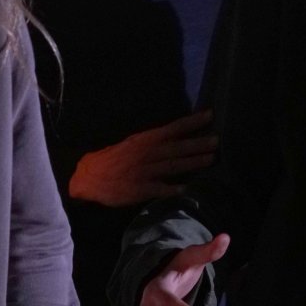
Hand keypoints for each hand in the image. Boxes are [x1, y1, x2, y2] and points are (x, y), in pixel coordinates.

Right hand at [68, 109, 216, 206]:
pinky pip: (159, 189)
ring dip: (192, 162)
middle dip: (197, 144)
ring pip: (172, 165)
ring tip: (211, 159)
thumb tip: (175, 139)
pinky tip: (187, 189)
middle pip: (176, 147)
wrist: (88, 176)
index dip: (191, 122)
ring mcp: (143, 171)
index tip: (209, 116)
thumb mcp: (131, 144)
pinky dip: (172, 188)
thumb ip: (152, 143)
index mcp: (145, 140)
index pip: (172, 128)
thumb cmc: (112, 159)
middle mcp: (146, 153)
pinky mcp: (139, 189)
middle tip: (217, 141)